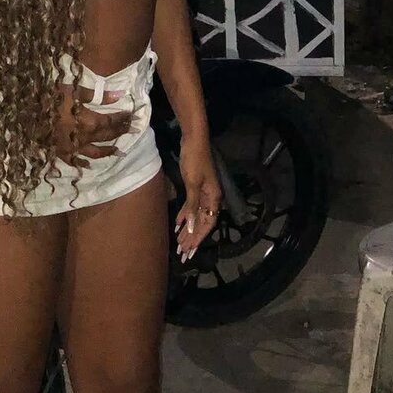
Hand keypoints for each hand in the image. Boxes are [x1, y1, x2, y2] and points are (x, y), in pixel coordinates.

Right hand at [53, 84, 132, 166]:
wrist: (25, 111)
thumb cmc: (49, 97)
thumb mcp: (73, 90)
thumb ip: (97, 95)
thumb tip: (120, 95)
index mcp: (88, 122)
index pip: (111, 122)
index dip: (123, 118)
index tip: (132, 115)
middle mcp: (83, 138)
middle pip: (107, 136)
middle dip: (121, 132)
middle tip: (132, 129)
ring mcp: (71, 148)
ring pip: (95, 153)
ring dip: (108, 152)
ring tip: (119, 152)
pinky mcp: (59, 152)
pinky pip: (74, 161)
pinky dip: (82, 164)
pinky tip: (88, 165)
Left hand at [175, 138, 221, 261]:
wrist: (193, 140)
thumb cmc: (194, 160)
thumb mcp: (192, 183)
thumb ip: (192, 205)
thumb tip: (191, 227)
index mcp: (213, 198)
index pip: (207, 223)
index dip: (199, 237)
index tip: (190, 250)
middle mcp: (211, 197)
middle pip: (202, 222)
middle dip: (193, 237)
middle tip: (183, 252)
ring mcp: (204, 192)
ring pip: (197, 215)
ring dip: (188, 229)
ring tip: (180, 242)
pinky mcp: (196, 186)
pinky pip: (192, 206)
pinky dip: (185, 215)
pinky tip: (178, 223)